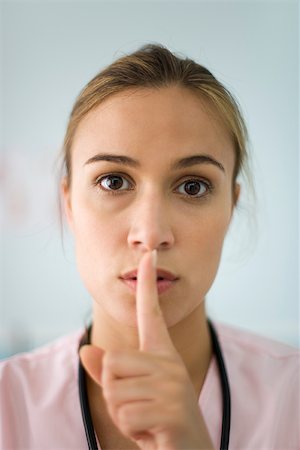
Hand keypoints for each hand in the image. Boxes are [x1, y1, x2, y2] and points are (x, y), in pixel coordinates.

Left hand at [80, 251, 213, 449]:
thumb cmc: (157, 419)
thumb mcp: (130, 393)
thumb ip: (108, 373)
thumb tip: (85, 351)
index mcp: (161, 355)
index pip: (152, 313)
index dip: (148, 284)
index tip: (149, 255)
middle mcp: (169, 363)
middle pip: (112, 362)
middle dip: (115, 392)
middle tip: (140, 406)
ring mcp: (172, 384)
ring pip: (114, 389)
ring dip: (122, 413)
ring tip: (147, 419)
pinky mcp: (171, 409)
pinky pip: (125, 414)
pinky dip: (131, 429)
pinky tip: (152, 431)